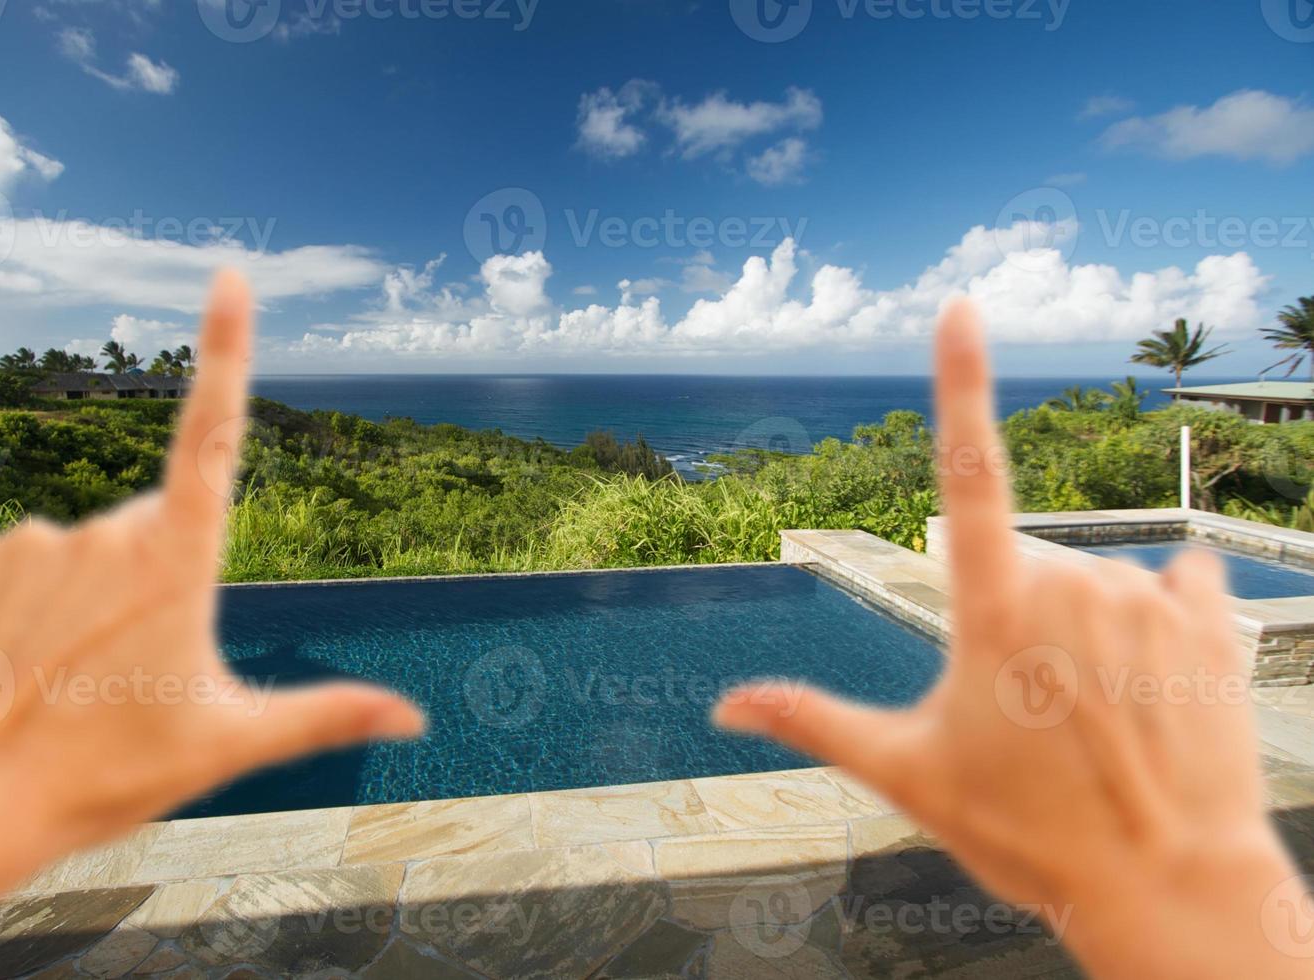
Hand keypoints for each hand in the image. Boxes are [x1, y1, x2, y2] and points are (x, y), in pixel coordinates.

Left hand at [0, 271, 423, 978]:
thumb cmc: (102, 775)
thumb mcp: (228, 745)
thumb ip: (326, 715)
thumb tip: (416, 721)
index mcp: (175, 562)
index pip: (211, 434)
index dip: (225, 350)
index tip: (229, 277)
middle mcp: (103, 531)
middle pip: (151, 531)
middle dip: (154, 583)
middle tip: (133, 674)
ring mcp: (29, 539)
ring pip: (82, 551)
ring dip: (86, 599)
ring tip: (68, 683)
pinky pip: (14, 564)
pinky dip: (21, 605)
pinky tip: (13, 664)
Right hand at [714, 300, 1311, 978]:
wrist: (1169, 890)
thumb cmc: (1028, 835)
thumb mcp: (908, 775)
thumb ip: (812, 721)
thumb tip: (722, 707)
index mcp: (991, 610)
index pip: (966, 470)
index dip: (960, 381)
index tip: (962, 304)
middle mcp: (1072, 583)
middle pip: (1023, 562)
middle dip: (1014, 617)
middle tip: (1027, 715)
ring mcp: (1147, 598)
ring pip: (1093, 579)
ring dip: (1083, 629)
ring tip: (1090, 719)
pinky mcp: (1210, 622)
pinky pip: (1179, 577)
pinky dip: (1164, 610)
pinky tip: (1155, 675)